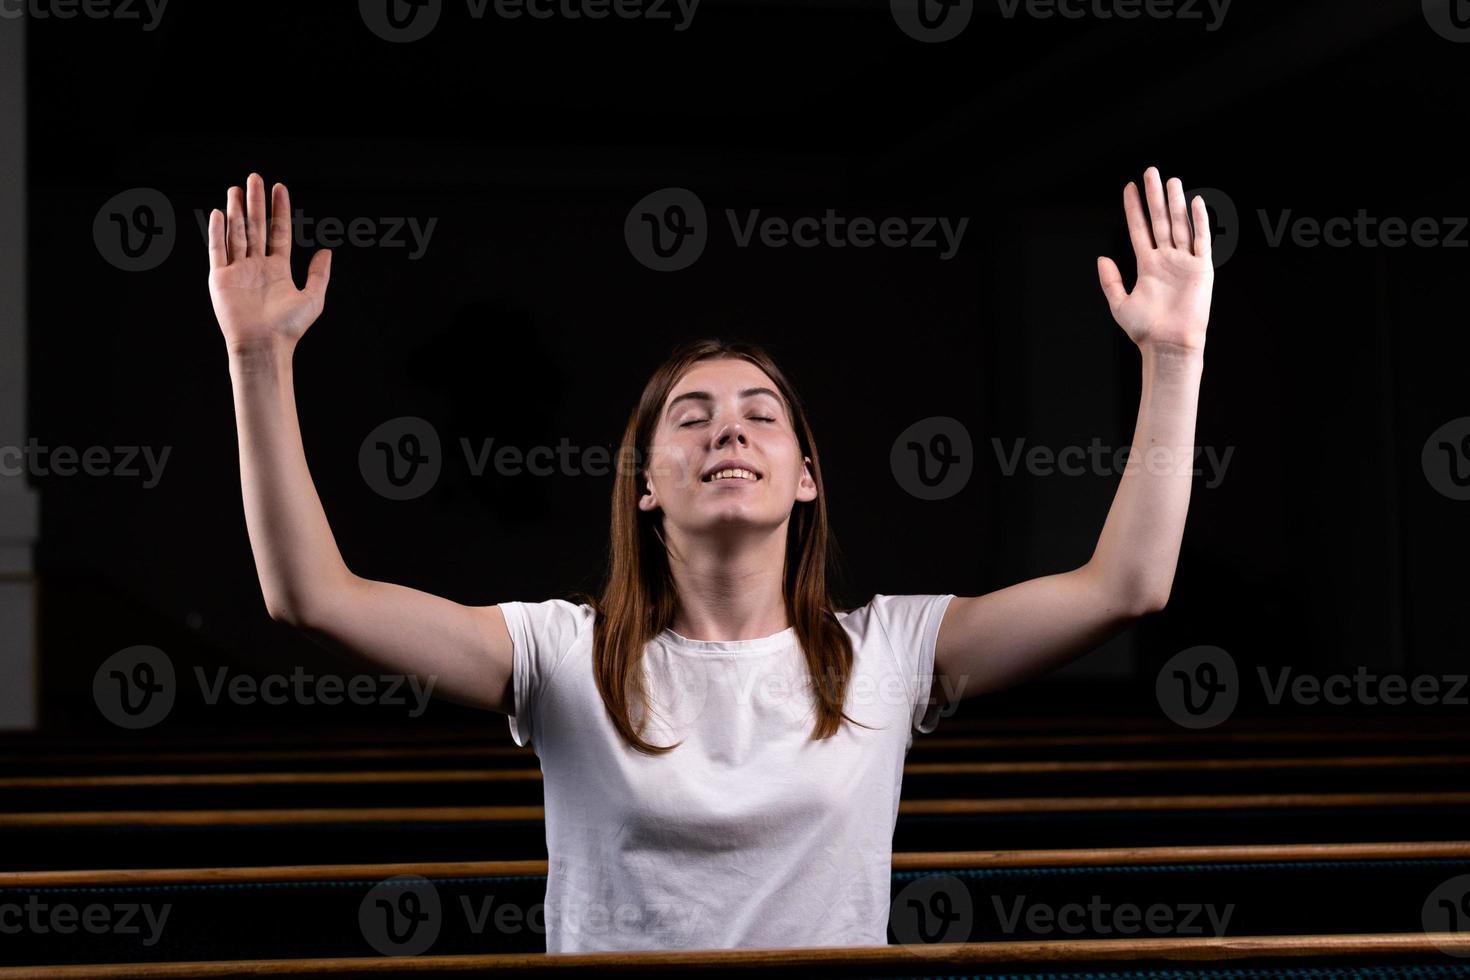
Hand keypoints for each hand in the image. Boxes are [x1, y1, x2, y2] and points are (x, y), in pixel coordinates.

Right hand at [207, 173, 330, 354]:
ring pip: (236, 233)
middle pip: (256, 227)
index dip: (279, 210)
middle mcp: (257, 266)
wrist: (265, 346)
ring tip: (236, 189)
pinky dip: (217, 232)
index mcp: (278, 269)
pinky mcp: (221, 278)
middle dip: (256, 202)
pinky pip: (217, 250)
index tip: (279, 188)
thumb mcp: (313, 297)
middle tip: (255, 178)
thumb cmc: (289, 327)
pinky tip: (218, 214)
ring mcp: (238, 271)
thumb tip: (326, 251)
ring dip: (236, 211)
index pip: (279, 232)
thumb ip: (319, 273)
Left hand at [1097, 166, 1212, 353]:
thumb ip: (1111, 280)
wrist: (1169, 345)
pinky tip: (1195, 202)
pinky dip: (1199, 221)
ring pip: (1179, 225)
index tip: (1129, 188)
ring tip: (1170, 181)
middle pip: (1160, 220)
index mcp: (1147, 266)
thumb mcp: (1120, 303)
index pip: (1139, 229)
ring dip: (1175, 202)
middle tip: (1150, 172)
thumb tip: (1101, 258)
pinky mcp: (1202, 268)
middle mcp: (1166, 260)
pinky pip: (1201, 240)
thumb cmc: (1145, 330)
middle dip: (1154, 196)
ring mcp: (1184, 262)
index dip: (1135, 209)